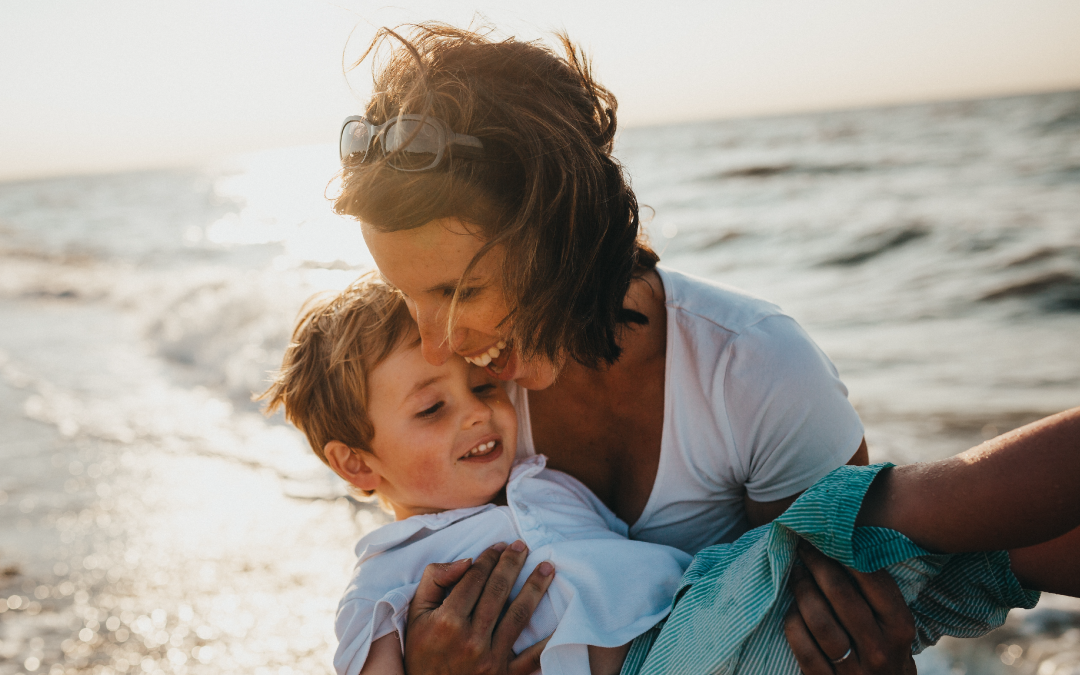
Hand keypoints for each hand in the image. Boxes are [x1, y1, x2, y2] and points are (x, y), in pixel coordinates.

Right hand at [404, 541, 555, 674]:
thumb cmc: (422, 651)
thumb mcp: (416, 614)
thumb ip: (435, 581)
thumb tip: (466, 561)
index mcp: (448, 621)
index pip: (474, 578)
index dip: (489, 558)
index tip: (499, 546)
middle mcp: (471, 639)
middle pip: (498, 591)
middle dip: (513, 564)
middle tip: (523, 547)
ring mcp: (490, 659)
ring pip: (519, 615)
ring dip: (535, 587)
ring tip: (547, 568)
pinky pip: (533, 658)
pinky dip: (549, 640)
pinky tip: (562, 620)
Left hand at [783, 540, 916, 674]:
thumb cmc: (887, 653)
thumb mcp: (895, 627)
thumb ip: (878, 595)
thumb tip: (847, 544)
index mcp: (900, 628)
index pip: (872, 580)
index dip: (844, 553)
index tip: (826, 536)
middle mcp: (880, 649)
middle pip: (841, 595)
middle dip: (817, 564)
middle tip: (803, 546)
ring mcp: (854, 671)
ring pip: (819, 620)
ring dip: (802, 590)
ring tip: (795, 572)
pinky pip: (803, 648)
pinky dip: (793, 623)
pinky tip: (791, 608)